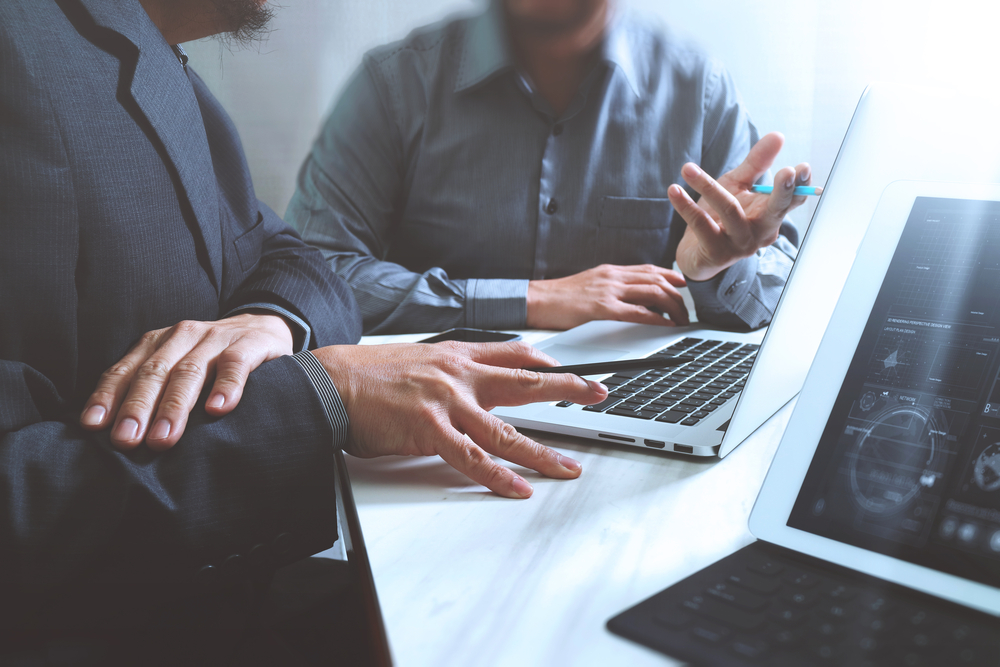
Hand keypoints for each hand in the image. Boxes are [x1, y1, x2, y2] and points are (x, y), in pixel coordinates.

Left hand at [80, 313, 293, 450]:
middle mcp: (183, 336)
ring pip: (190, 371)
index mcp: (158, 343)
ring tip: (163, 438)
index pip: (126, 370)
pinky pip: (235, 364)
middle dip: (137, 407)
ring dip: (174, 406)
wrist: (266, 326)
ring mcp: (216, 339)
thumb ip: (152, 389)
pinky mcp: (250, 343)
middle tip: (126, 439)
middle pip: (155, 372)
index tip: (93, 426)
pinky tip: (218, 408)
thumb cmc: (215, 359)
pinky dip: (226, 385)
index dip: (108, 396)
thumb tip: (117, 433)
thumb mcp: (177, 365)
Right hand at [311, 341, 607, 498]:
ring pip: (506, 430)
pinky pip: (472, 458)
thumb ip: (449, 370)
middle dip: (566, 388)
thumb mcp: (418, 358)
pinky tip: (519, 488)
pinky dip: (499, 476)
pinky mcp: (429, 428)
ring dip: (543, 452)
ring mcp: (447, 401)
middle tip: (597, 392)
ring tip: (569, 467)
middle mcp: (459, 374)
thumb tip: (470, 384)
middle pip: (525, 382)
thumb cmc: (368, 374)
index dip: (545, 361)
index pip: (513, 353)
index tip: (567, 367)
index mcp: (457, 355)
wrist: (330, 381)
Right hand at [526, 264, 688, 329]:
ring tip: (680, 320)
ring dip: (672, 307)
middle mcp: (613, 277)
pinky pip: (637, 311)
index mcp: (610, 271)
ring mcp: (608, 291)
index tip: (683, 287)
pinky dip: (656, 318)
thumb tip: (629, 298)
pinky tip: (665, 324)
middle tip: (685, 311)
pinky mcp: (602, 307)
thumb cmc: (559, 297)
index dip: (671, 277)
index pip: (649, 269)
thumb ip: (610, 288)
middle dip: (678, 295)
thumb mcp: (589, 285)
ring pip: (653, 292)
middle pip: (657, 279)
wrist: (536, 300)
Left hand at [670, 132, 814, 280]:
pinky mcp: (717, 254)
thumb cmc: (720, 216)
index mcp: (770, 215)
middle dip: (782, 191)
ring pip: (730, 211)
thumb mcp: (738, 186)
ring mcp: (741, 246)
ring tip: (687, 168)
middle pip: (775, 210)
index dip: (800, 185)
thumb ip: (756, 163)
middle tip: (787, 170)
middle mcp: (761, 233)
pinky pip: (702, 225)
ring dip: (707, 186)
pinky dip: (686, 206)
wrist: (696, 254)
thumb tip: (778, 135)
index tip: (802, 167)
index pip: (792, 200)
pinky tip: (674, 190)